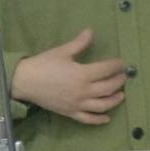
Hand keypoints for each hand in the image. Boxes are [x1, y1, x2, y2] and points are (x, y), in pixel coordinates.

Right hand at [11, 29, 125, 123]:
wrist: (25, 82)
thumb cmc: (43, 64)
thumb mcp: (62, 51)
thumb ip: (79, 43)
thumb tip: (91, 31)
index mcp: (82, 74)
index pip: (106, 70)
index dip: (116, 65)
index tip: (122, 63)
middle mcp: (83, 91)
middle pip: (108, 88)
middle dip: (119, 82)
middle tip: (124, 76)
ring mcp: (78, 104)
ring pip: (102, 105)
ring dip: (114, 100)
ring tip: (121, 95)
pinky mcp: (71, 113)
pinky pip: (88, 119)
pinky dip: (99, 119)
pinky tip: (107, 117)